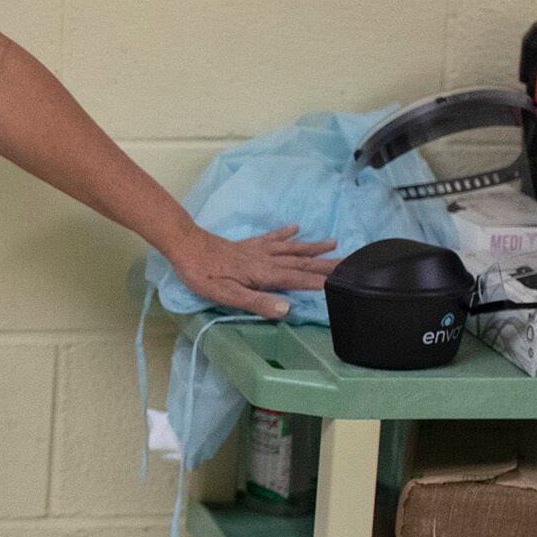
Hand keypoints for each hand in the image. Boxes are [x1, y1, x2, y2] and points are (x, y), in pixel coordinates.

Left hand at [171, 225, 338, 319]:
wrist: (185, 246)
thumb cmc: (204, 275)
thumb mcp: (227, 295)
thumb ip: (257, 303)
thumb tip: (286, 309)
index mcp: (264, 274)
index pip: (299, 279)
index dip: (321, 282)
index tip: (344, 283)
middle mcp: (266, 259)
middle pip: (301, 262)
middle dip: (326, 264)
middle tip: (351, 263)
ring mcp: (258, 250)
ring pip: (292, 248)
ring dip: (313, 247)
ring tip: (334, 244)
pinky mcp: (248, 245)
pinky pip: (272, 237)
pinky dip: (286, 233)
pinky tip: (296, 227)